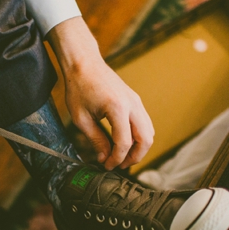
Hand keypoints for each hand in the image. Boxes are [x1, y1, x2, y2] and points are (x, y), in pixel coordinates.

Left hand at [46, 17, 153, 170]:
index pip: (124, 142)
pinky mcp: (135, 100)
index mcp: (117, 108)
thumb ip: (96, 140)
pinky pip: (144, 123)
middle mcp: (132, 104)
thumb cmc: (78, 87)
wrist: (84, 63)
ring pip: (149, 132)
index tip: (107, 166)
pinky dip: (138, 137)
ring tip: (122, 157)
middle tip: (119, 166)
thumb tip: (104, 158)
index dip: (117, 159)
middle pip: (146, 139)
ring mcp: (136, 101)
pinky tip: (124, 143)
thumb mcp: (81, 118)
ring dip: (139, 148)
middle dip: (135, 157)